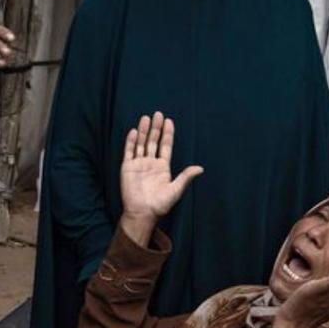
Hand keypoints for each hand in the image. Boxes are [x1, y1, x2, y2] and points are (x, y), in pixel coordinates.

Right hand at [118, 114, 202, 244]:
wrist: (142, 213)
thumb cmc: (160, 205)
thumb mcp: (176, 190)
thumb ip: (186, 177)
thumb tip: (200, 168)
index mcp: (163, 167)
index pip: (166, 146)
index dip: (168, 134)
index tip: (169, 121)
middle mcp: (151, 163)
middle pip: (153, 141)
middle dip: (156, 128)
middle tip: (158, 114)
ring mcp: (138, 165)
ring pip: (141, 144)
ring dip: (143, 131)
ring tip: (146, 118)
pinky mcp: (127, 168)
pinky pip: (129, 152)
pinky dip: (131, 142)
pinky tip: (133, 131)